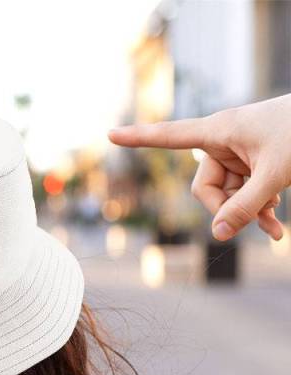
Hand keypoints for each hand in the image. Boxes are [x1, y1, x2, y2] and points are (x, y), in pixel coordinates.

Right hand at [108, 94, 290, 241]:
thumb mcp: (275, 175)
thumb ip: (245, 207)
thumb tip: (218, 235)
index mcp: (220, 131)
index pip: (169, 136)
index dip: (139, 138)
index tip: (110, 134)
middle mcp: (224, 141)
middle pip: (205, 187)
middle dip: (226, 208)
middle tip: (252, 220)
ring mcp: (240, 154)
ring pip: (228, 195)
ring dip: (249, 212)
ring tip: (274, 225)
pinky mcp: (255, 163)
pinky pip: (245, 193)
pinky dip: (258, 211)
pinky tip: (275, 228)